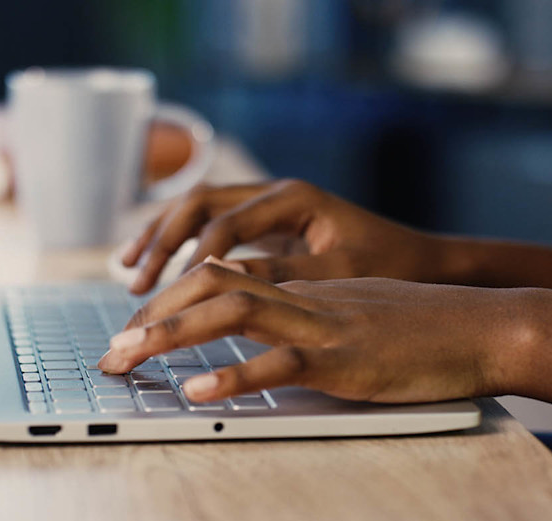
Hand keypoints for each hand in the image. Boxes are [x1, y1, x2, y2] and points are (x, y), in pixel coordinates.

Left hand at [98, 259, 526, 403]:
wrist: (484, 326)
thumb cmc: (427, 326)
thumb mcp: (358, 312)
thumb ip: (312, 317)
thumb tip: (270, 337)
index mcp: (304, 286)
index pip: (221, 276)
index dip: (170, 298)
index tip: (135, 327)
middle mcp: (304, 296)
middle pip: (210, 284)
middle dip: (152, 313)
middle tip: (111, 348)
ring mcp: (323, 324)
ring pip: (231, 312)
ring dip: (171, 334)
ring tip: (126, 357)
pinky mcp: (345, 359)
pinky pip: (281, 363)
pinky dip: (234, 378)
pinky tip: (197, 393)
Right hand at [121, 179, 444, 293]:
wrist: (423, 259)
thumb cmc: (391, 264)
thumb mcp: (339, 273)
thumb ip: (283, 274)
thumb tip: (221, 282)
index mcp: (294, 198)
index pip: (224, 224)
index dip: (188, 259)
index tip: (162, 295)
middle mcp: (275, 193)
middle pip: (198, 204)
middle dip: (160, 242)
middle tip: (135, 283)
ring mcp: (268, 206)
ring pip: (197, 210)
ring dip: (160, 238)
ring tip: (128, 273)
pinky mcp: (266, 227)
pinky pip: (209, 228)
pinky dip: (180, 246)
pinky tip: (159, 270)